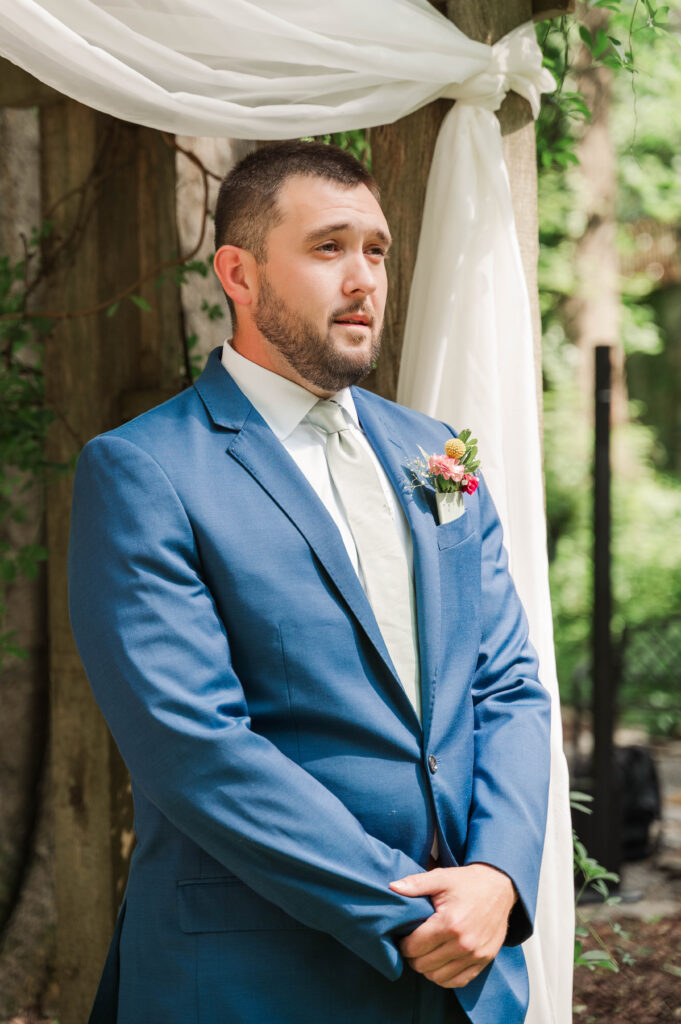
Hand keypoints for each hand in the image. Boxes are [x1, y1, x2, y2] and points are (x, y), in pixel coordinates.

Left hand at [389, 863, 516, 988]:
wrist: (499, 887)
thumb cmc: (467, 882)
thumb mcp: (441, 877)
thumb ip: (415, 883)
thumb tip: (392, 887)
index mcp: (449, 923)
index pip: (415, 947)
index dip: (403, 944)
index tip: (402, 937)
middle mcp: (463, 943)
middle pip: (424, 965)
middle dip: (412, 957)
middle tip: (411, 946)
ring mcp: (476, 955)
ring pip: (439, 977)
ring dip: (427, 968)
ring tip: (424, 954)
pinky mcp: (484, 961)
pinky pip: (458, 982)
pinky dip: (445, 977)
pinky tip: (440, 964)